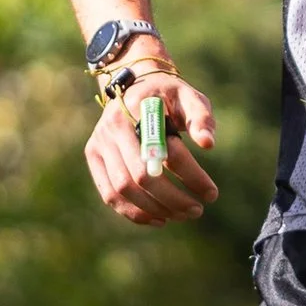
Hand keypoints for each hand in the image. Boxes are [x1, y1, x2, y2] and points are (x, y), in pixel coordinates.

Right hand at [84, 67, 219, 226]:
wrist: (135, 85)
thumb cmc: (169, 96)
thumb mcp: (189, 97)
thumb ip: (201, 117)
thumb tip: (208, 144)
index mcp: (140, 108)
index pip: (165, 151)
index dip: (191, 176)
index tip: (212, 193)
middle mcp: (113, 126)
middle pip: (140, 175)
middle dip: (172, 199)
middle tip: (197, 210)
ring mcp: (100, 142)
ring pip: (122, 189)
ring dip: (155, 209)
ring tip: (181, 215)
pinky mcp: (94, 156)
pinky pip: (109, 194)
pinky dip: (134, 212)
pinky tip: (159, 219)